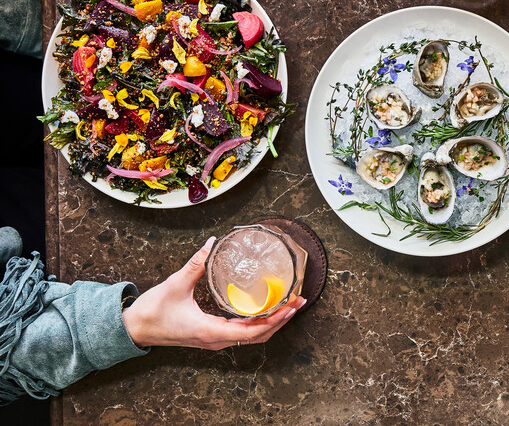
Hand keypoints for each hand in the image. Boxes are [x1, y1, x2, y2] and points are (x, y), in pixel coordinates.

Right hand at [122, 237, 305, 349]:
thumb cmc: (152, 312)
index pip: (250, 331)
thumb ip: (196, 263)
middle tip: (299, 302)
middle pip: (258, 336)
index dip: (274, 320)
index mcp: (209, 331)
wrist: (134, 329)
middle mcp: (216, 340)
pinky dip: (259, 324)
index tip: (290, 307)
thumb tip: (212, 243)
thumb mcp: (175, 284)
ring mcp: (214, 340)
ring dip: (273, 323)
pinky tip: (268, 311)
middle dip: (281, 320)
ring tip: (290, 306)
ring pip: (252, 337)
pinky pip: (242, 334)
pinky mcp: (212, 336)